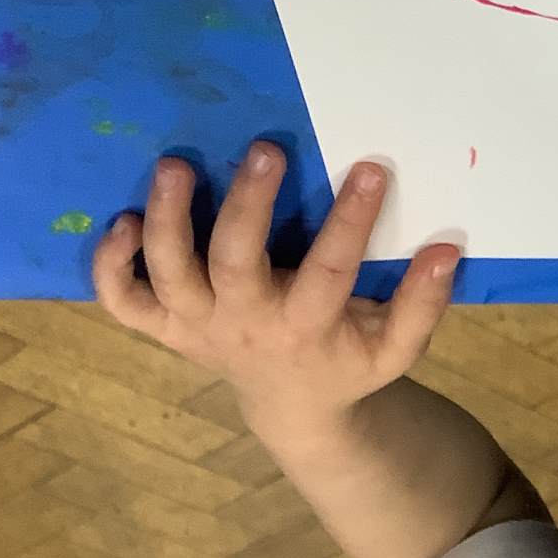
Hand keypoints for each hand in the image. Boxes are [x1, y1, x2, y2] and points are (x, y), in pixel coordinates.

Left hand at [93, 142, 459, 430]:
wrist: (293, 409)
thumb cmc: (347, 364)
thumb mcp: (396, 347)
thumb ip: (423, 303)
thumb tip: (448, 248)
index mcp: (303, 329)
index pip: (329, 272)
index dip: (351, 222)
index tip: (372, 169)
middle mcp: (241, 325)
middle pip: (233, 263)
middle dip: (247, 205)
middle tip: (266, 149)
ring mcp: (195, 326)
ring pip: (168, 274)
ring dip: (167, 219)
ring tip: (175, 165)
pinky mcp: (165, 326)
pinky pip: (122, 301)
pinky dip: (110, 265)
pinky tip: (121, 221)